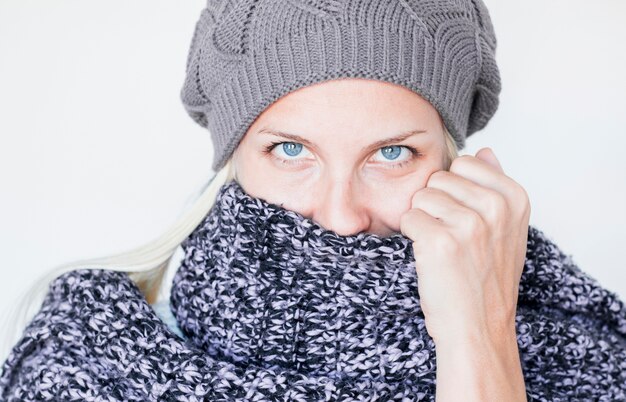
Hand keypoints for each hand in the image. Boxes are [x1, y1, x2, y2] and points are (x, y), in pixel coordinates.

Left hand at [399, 147, 530, 344]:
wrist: (479, 328)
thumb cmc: (486, 280)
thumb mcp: (506, 229)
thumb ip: (495, 186)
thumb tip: (485, 150)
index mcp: (515, 198)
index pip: (464, 162)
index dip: (455, 191)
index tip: (467, 220)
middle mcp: (496, 207)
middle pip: (438, 178)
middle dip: (436, 205)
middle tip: (453, 239)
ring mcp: (469, 224)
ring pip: (421, 197)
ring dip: (423, 222)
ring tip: (443, 249)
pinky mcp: (440, 241)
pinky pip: (408, 218)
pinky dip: (412, 237)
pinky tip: (430, 258)